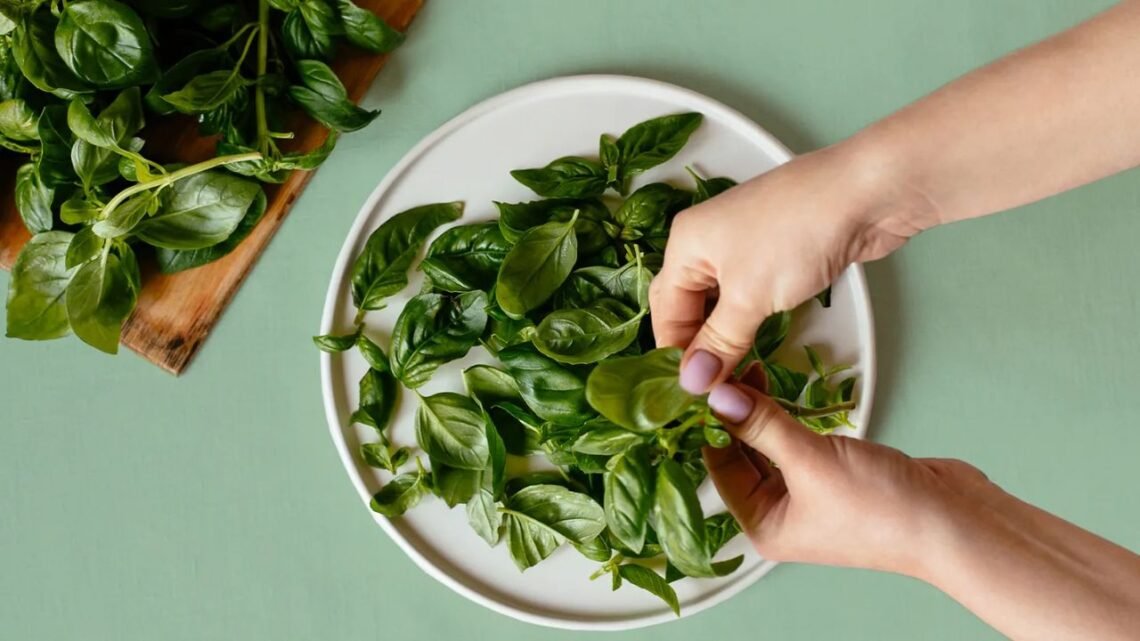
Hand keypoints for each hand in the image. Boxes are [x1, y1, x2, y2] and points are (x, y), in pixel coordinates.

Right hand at [650, 139, 935, 394]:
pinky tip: (752, 347)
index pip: (665, 311)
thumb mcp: (748, 296)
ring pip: (718, 303)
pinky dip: (745, 323)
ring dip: (722, 337)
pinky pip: (747, 296)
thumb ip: (719, 342)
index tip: (691, 396)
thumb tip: (692, 382)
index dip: (675, 355)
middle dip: (694, 347)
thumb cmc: (797, 234)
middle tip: (708, 390)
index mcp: (685, 243)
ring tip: (729, 378)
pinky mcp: (775, 254)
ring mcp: (741, 246)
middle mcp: (706, 242)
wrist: (866, 194)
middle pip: (686, 305)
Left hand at [705, 369, 1139, 640]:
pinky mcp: (835, 475)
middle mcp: (782, 513)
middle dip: (734, 413)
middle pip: (740, 455)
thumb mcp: (811, 462)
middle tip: (727, 370)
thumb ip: (763, 426)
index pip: (716, 468)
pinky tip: (782, 391)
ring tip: (753, 370)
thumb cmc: (884, 510)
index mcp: (763, 525)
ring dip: (761, 411)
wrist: (954, 521)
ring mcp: (809, 494)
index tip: (699, 385)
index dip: (707, 425)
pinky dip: (788, 417)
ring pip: (769, 444)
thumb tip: (721, 398)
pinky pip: (797, 441)